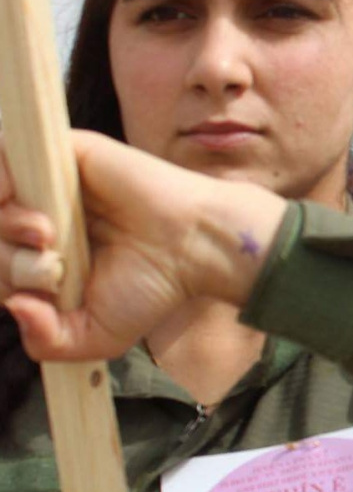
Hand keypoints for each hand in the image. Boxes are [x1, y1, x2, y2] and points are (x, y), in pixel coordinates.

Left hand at [0, 131, 286, 361]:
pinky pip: (8, 161)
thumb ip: (44, 341)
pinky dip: (4, 190)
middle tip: (51, 268)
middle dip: (6, 260)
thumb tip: (14, 306)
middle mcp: (48, 215)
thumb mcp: (92, 336)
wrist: (193, 248)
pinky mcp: (66, 153)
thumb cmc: (154, 288)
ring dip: (4, 227)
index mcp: (51, 253)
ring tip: (46, 238)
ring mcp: (55, 184)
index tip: (43, 293)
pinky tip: (41, 222)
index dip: (5, 279)